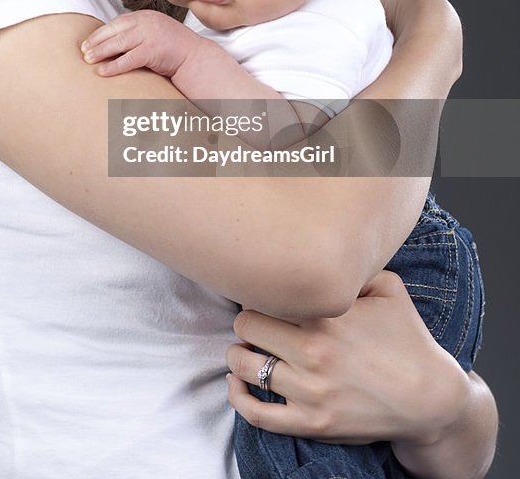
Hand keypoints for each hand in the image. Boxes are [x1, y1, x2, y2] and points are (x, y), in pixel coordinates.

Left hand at [81, 10, 200, 76]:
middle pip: (114, 31)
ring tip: (88, 60)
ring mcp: (151, 35)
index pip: (117, 23)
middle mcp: (147, 22)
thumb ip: (137, 34)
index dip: (100, 33)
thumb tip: (112, 42)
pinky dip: (114, 66)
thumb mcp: (154, 34)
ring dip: (101, 52)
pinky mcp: (153, 50)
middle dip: (96, 42)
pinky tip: (103, 72)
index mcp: (145, 16)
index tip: (87, 43)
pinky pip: (128, 59)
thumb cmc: (173, 50)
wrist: (196, 58)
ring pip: (118, 43)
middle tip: (83, 52)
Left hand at [227, 269, 468, 445]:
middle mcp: (313, 351)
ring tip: (246, 348)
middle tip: (255, 319)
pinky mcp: (312, 423)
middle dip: (248, 320)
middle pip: (246, 326)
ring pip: (244, 366)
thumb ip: (351, 266)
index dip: (260, 289)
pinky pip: (256, 413)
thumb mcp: (387, 287)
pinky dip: (238, 397)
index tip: (265, 291)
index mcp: (326, 314)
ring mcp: (310, 391)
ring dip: (239, 354)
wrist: (430, 398)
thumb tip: (319, 245)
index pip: (264, 293)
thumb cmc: (407, 338)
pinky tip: (238, 384)